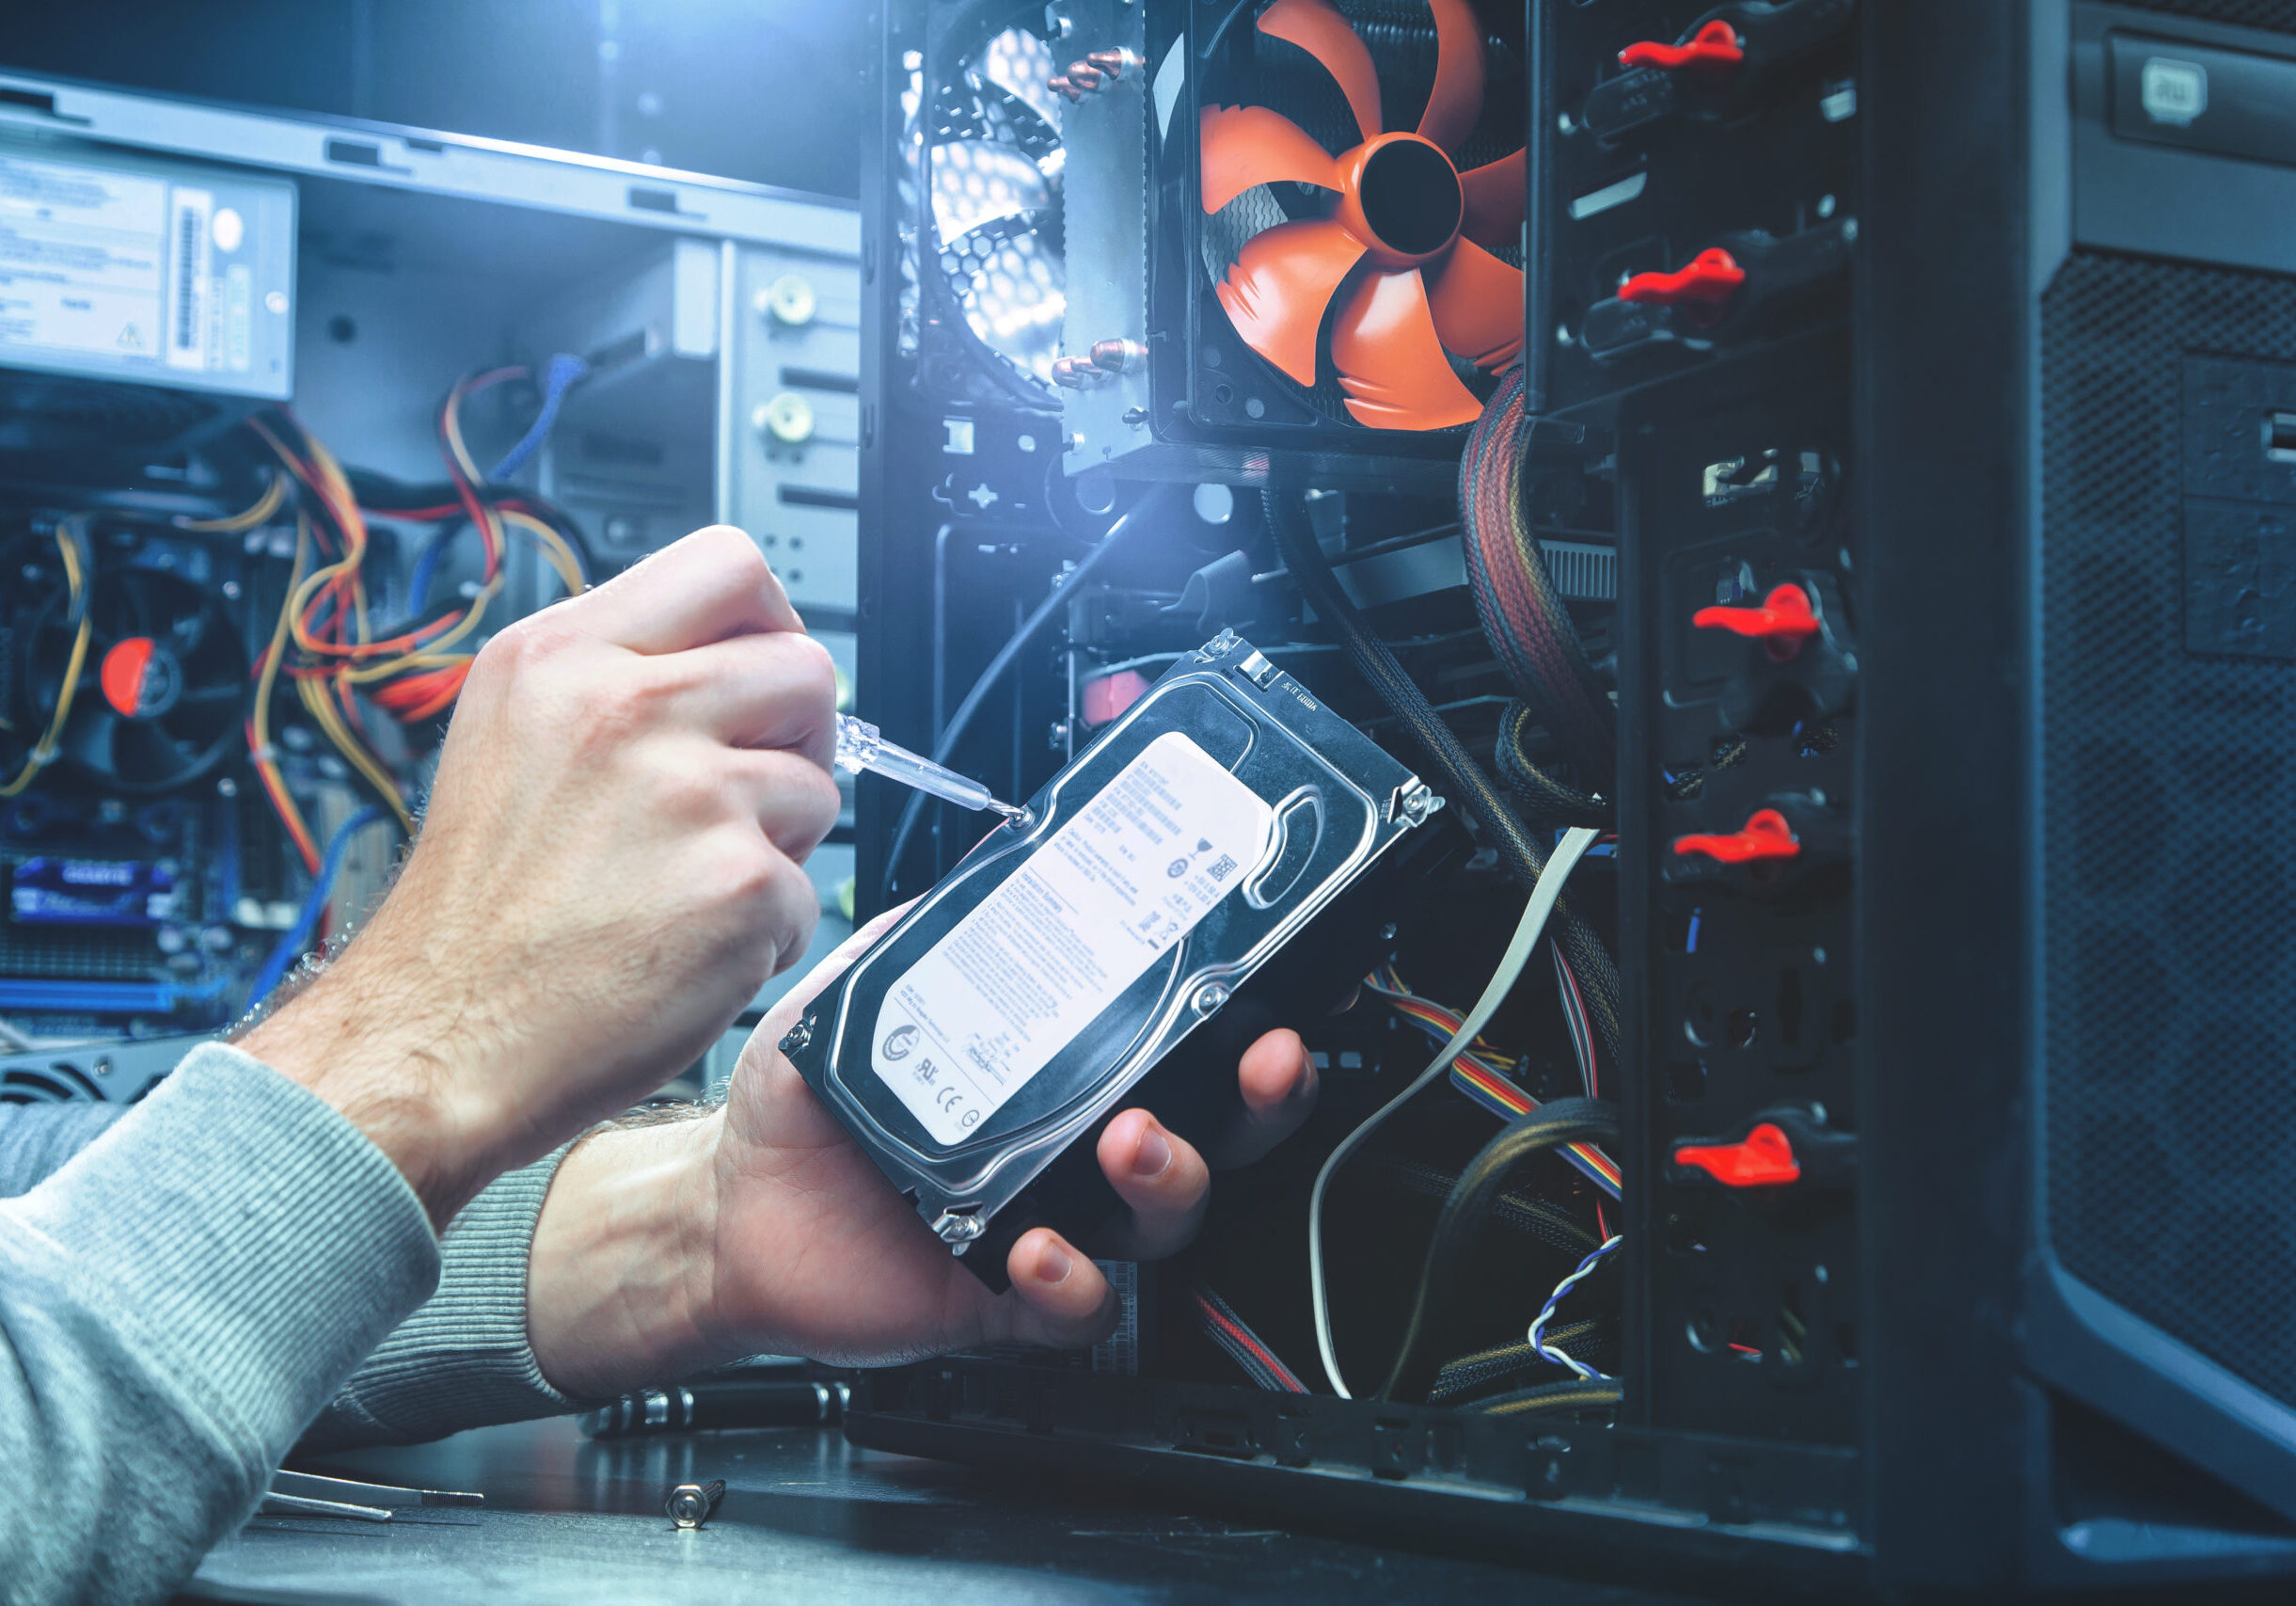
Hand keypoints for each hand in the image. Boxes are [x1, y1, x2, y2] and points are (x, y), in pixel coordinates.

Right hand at [245, 526, 840, 1224]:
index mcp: (562, 656)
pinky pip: (810, 892)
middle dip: (792, 739)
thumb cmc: (471, 915)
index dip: (767, 623)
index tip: (756, 679)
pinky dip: (768, 932)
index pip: (728, 566)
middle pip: (805, 668)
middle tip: (734, 799)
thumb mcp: (507, 737)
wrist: (435, 1040)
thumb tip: (730, 658)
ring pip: (820, 785)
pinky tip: (689, 948)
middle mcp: (625, 710)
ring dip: (778, 843)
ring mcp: (689, 795)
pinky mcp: (739, 885)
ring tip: (688, 886)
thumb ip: (612, 680)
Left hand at [526, 910, 1320, 1394]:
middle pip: (1217, 1132)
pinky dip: (1075, 1282)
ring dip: (1173, 1176)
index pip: (1186, 1048)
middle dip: (1260, 1101)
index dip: (1248, 1026)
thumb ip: (918, 935)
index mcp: (1064, 1071)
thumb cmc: (802, 1109)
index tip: (1270, 996)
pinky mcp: (1007, 1298)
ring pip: (1167, 1218)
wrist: (727, 1209)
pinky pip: (1079, 1308)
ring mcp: (1055, 1223)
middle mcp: (1076, 1148)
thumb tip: (978, 868)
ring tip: (1130, 1140)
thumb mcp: (857, 994)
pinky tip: (1040, 1247)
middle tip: (1258, 1063)